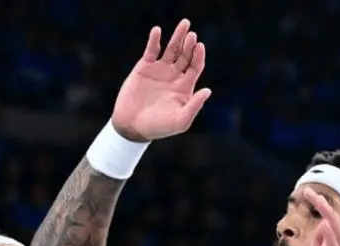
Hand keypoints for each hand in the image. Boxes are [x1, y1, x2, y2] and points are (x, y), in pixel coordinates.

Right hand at [111, 18, 210, 141]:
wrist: (132, 126)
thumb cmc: (158, 127)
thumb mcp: (180, 120)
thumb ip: (194, 106)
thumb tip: (208, 90)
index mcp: (184, 87)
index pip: (195, 66)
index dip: (198, 56)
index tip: (199, 46)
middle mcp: (174, 76)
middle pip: (185, 55)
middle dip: (189, 44)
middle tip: (192, 35)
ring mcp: (159, 70)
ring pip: (171, 49)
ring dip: (177, 37)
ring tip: (184, 24)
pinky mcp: (144, 67)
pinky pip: (151, 50)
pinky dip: (154, 40)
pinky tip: (157, 31)